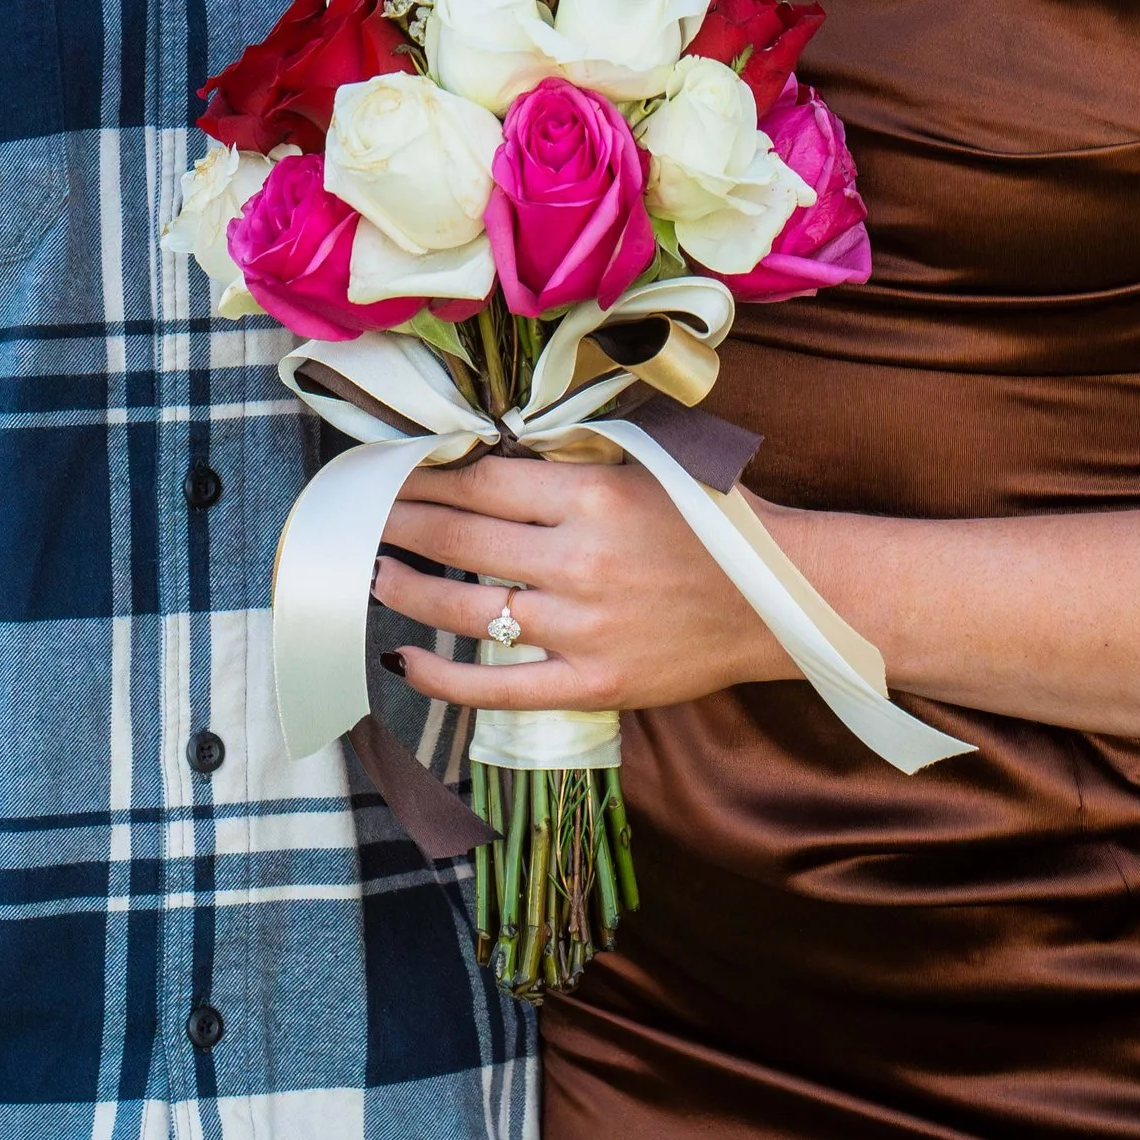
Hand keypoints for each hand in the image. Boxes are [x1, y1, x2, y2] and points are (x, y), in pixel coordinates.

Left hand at [378, 451, 782, 710]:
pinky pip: (499, 688)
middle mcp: (580, 560)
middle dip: (400, 524)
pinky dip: (442, 677)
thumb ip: (571, 459)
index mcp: (593, 494)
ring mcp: (583, 629)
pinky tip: (403, 658)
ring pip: (468, 610)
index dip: (423, 476)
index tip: (388, 472)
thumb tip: (486, 451)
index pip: (479, 481)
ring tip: (371, 572)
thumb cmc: (711, 520)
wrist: (778, 599)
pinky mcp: (593, 684)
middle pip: (460, 540)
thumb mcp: (644, 463)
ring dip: (407, 589)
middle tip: (360, 516)